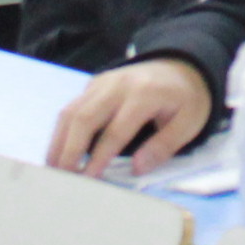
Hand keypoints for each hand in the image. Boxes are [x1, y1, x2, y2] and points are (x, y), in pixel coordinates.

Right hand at [49, 59, 214, 177]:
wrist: (183, 65)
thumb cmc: (186, 99)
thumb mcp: (190, 122)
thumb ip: (164, 146)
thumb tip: (137, 169)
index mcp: (145, 94)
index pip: (116, 130)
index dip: (100, 156)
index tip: (88, 179)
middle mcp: (118, 84)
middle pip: (84, 117)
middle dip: (70, 150)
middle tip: (62, 178)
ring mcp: (103, 81)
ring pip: (72, 110)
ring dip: (59, 141)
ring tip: (54, 170)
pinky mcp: (94, 83)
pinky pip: (72, 106)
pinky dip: (62, 130)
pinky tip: (59, 152)